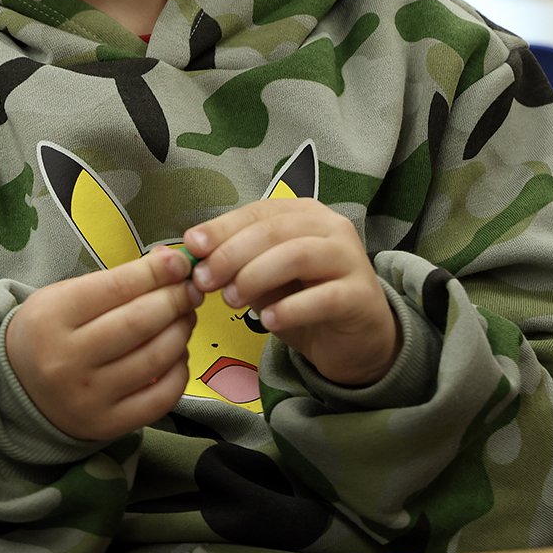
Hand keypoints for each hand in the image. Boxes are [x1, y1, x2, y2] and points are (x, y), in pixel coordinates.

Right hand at [6, 246, 201, 440]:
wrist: (20, 388)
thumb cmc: (49, 331)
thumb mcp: (64, 295)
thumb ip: (115, 280)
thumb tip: (171, 264)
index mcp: (52, 318)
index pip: (116, 288)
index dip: (156, 272)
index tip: (180, 263)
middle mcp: (67, 360)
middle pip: (139, 323)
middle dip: (175, 300)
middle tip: (190, 290)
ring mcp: (88, 397)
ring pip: (155, 358)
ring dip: (181, 332)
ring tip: (185, 317)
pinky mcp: (108, 425)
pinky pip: (161, 397)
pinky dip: (180, 370)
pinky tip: (177, 353)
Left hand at [185, 197, 399, 387]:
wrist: (355, 339)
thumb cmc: (304, 300)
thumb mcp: (264, 279)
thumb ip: (237, 265)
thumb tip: (195, 259)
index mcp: (304, 214)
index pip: (257, 212)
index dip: (222, 228)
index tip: (191, 246)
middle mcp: (330, 227)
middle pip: (274, 230)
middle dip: (231, 254)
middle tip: (204, 281)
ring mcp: (350, 258)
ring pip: (296, 255)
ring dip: (255, 277)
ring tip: (231, 300)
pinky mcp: (360, 295)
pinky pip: (322, 297)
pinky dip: (289, 309)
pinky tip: (268, 322)